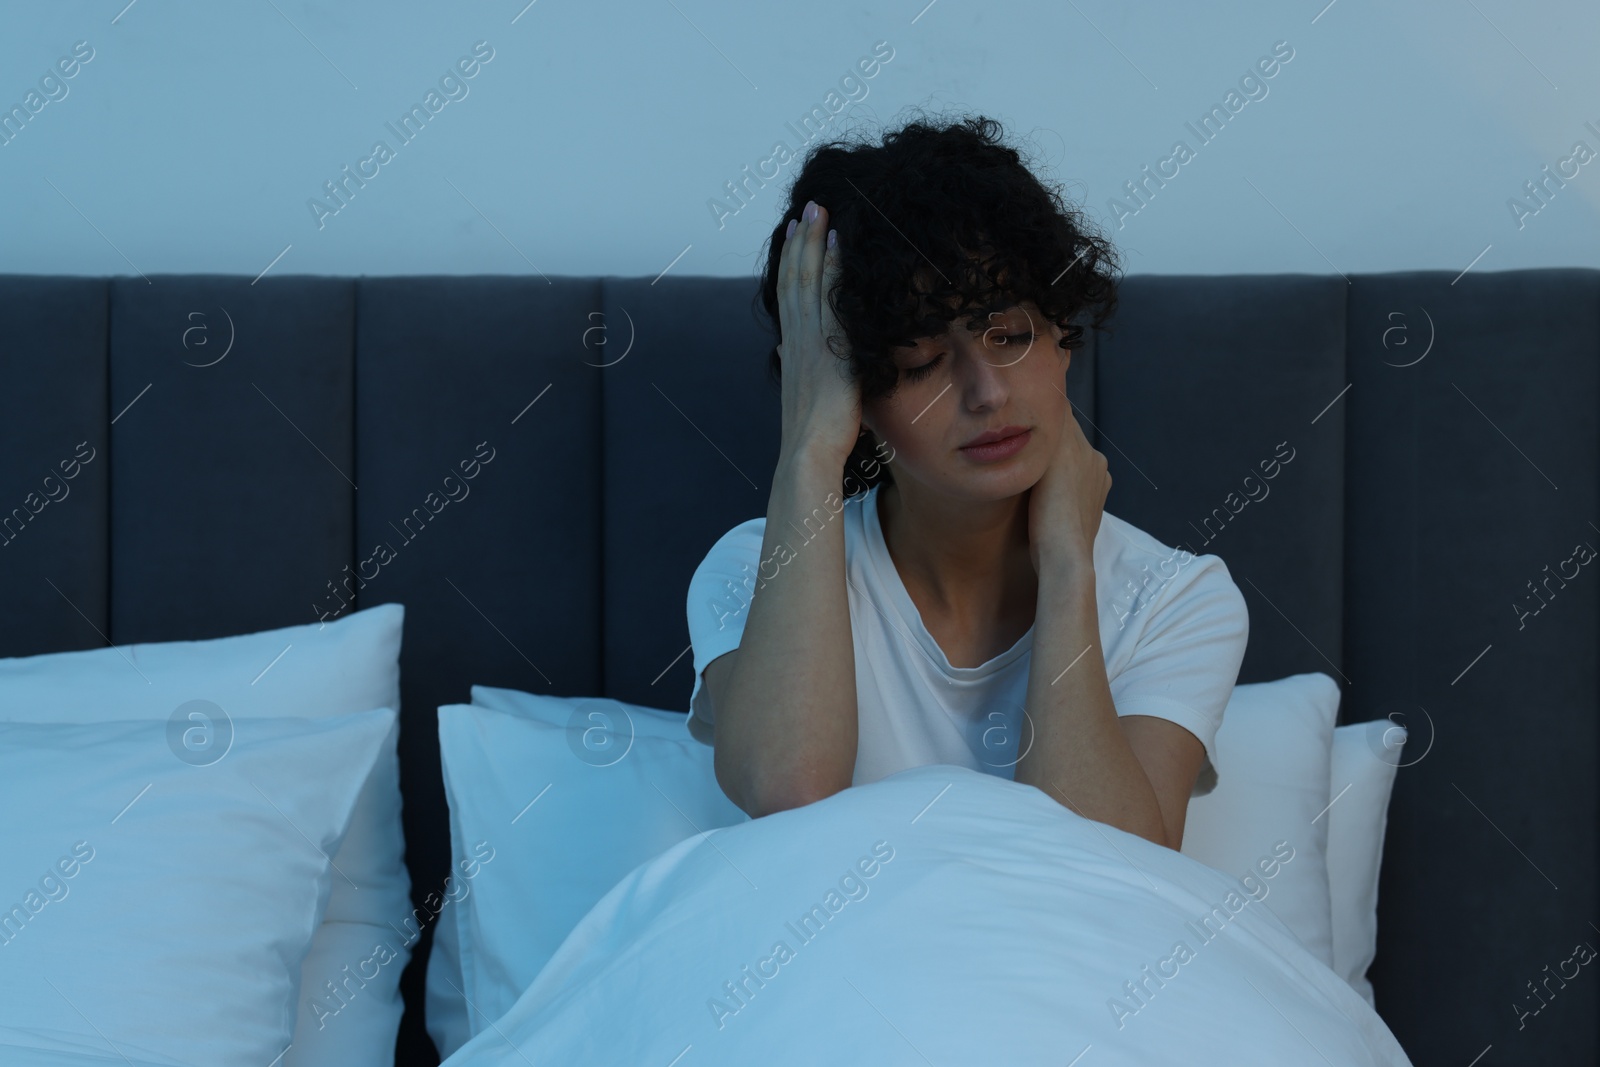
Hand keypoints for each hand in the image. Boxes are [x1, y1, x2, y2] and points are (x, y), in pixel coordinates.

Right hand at [775, 200, 860, 465]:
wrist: (807, 453)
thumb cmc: (810, 435)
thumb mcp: (800, 393)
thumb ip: (797, 366)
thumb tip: (785, 350)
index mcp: (791, 349)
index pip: (789, 295)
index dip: (791, 261)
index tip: (795, 233)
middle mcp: (796, 339)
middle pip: (794, 279)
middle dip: (801, 241)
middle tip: (807, 207)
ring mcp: (811, 341)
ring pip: (807, 280)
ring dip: (814, 242)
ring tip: (819, 211)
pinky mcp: (829, 347)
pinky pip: (829, 298)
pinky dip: (832, 267)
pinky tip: (839, 244)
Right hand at [1026, 401, 1110, 576]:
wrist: (1063, 556)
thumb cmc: (1052, 507)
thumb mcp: (1050, 458)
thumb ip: (1056, 426)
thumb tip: (1057, 396)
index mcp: (1090, 454)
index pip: (1065, 424)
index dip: (1045, 420)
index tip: (1024, 417)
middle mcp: (1098, 470)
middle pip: (1068, 447)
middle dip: (1049, 445)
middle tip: (1021, 446)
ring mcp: (1096, 495)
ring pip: (1069, 470)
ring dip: (1053, 469)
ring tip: (1030, 475)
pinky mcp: (1089, 517)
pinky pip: (1071, 493)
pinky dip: (1059, 491)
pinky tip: (1044, 500)